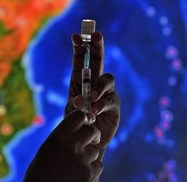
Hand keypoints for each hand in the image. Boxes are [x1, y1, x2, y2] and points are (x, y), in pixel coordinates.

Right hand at [20, 110, 102, 181]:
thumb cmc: (40, 171)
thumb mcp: (48, 148)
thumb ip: (64, 136)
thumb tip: (80, 126)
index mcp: (58, 136)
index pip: (79, 115)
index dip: (85, 118)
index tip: (86, 123)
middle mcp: (71, 145)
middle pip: (93, 131)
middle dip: (94, 134)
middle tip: (92, 139)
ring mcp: (81, 161)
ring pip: (95, 150)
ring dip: (90, 155)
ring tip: (77, 164)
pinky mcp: (89, 175)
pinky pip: (98, 165)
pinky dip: (92, 169)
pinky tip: (81, 174)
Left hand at [65, 32, 119, 149]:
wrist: (87, 141)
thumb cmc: (77, 124)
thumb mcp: (72, 112)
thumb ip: (76, 104)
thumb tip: (83, 100)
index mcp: (81, 81)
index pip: (82, 61)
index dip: (80, 48)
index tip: (76, 36)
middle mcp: (95, 84)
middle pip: (99, 61)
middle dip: (97, 47)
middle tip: (95, 35)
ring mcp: (106, 93)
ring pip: (107, 79)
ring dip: (99, 86)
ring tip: (91, 99)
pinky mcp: (114, 105)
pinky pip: (110, 100)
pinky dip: (101, 105)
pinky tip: (94, 112)